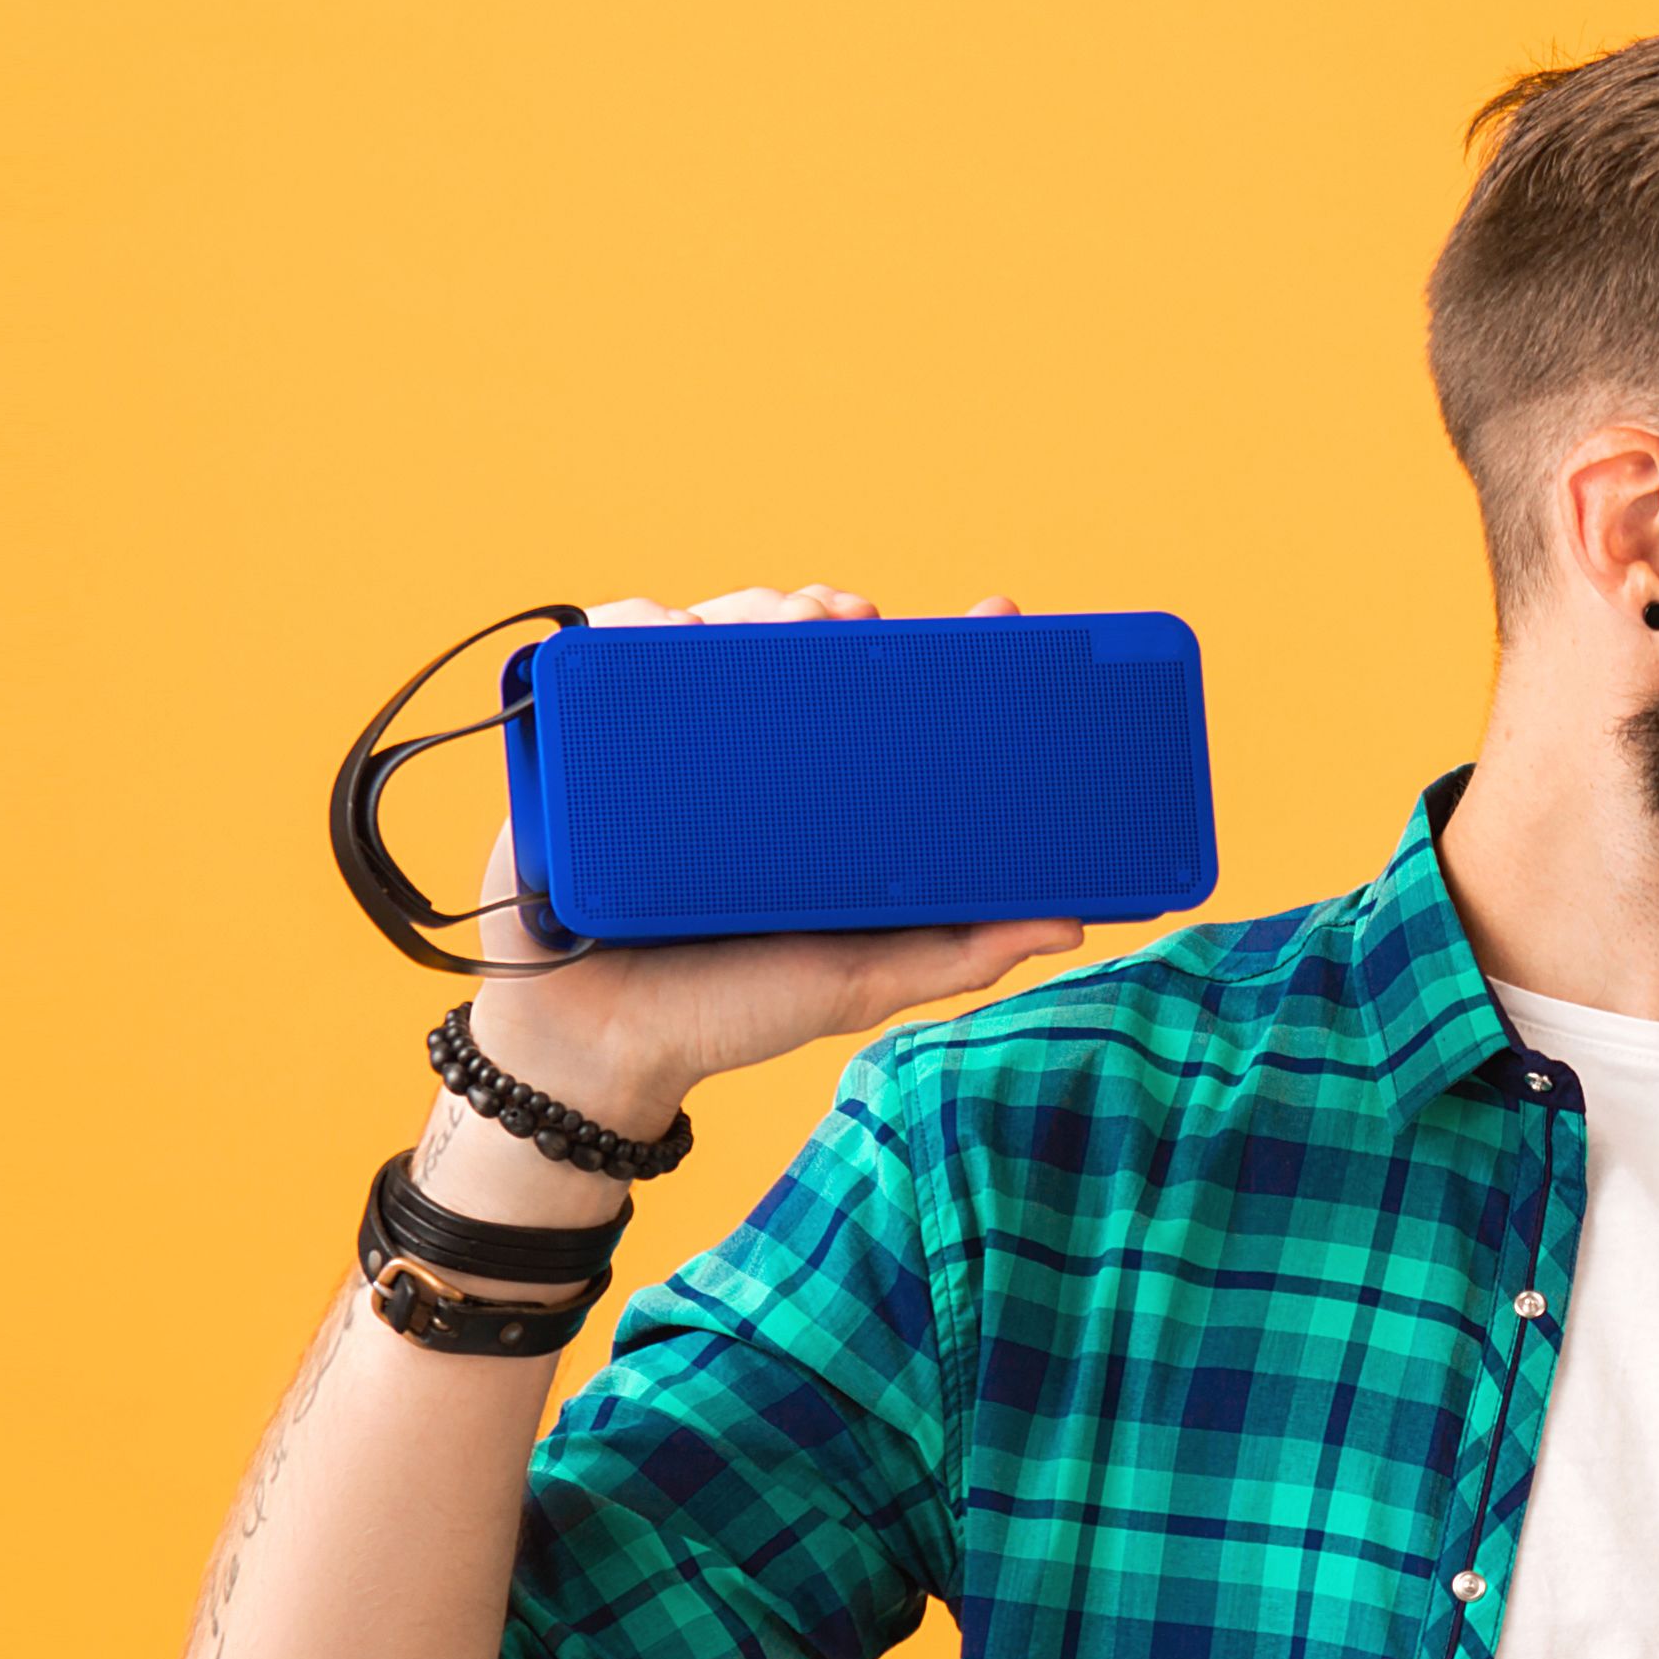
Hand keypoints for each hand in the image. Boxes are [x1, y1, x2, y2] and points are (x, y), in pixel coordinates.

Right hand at [457, 585, 1087, 1142]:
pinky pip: (603, 666)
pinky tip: (669, 630)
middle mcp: (746, 764)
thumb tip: (1072, 923)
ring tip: (784, 621)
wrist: (600, 1050)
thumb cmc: (731, 1013)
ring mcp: (666, 752)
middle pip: (791, 651)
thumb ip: (958, 955)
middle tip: (857, 619)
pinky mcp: (586, 752)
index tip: (997, 615)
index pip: (882, 704)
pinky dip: (632, 629)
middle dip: (827, 612)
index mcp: (816, 803)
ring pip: (708, 641)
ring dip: (747, 608)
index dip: (936, 653)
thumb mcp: (860, 981)